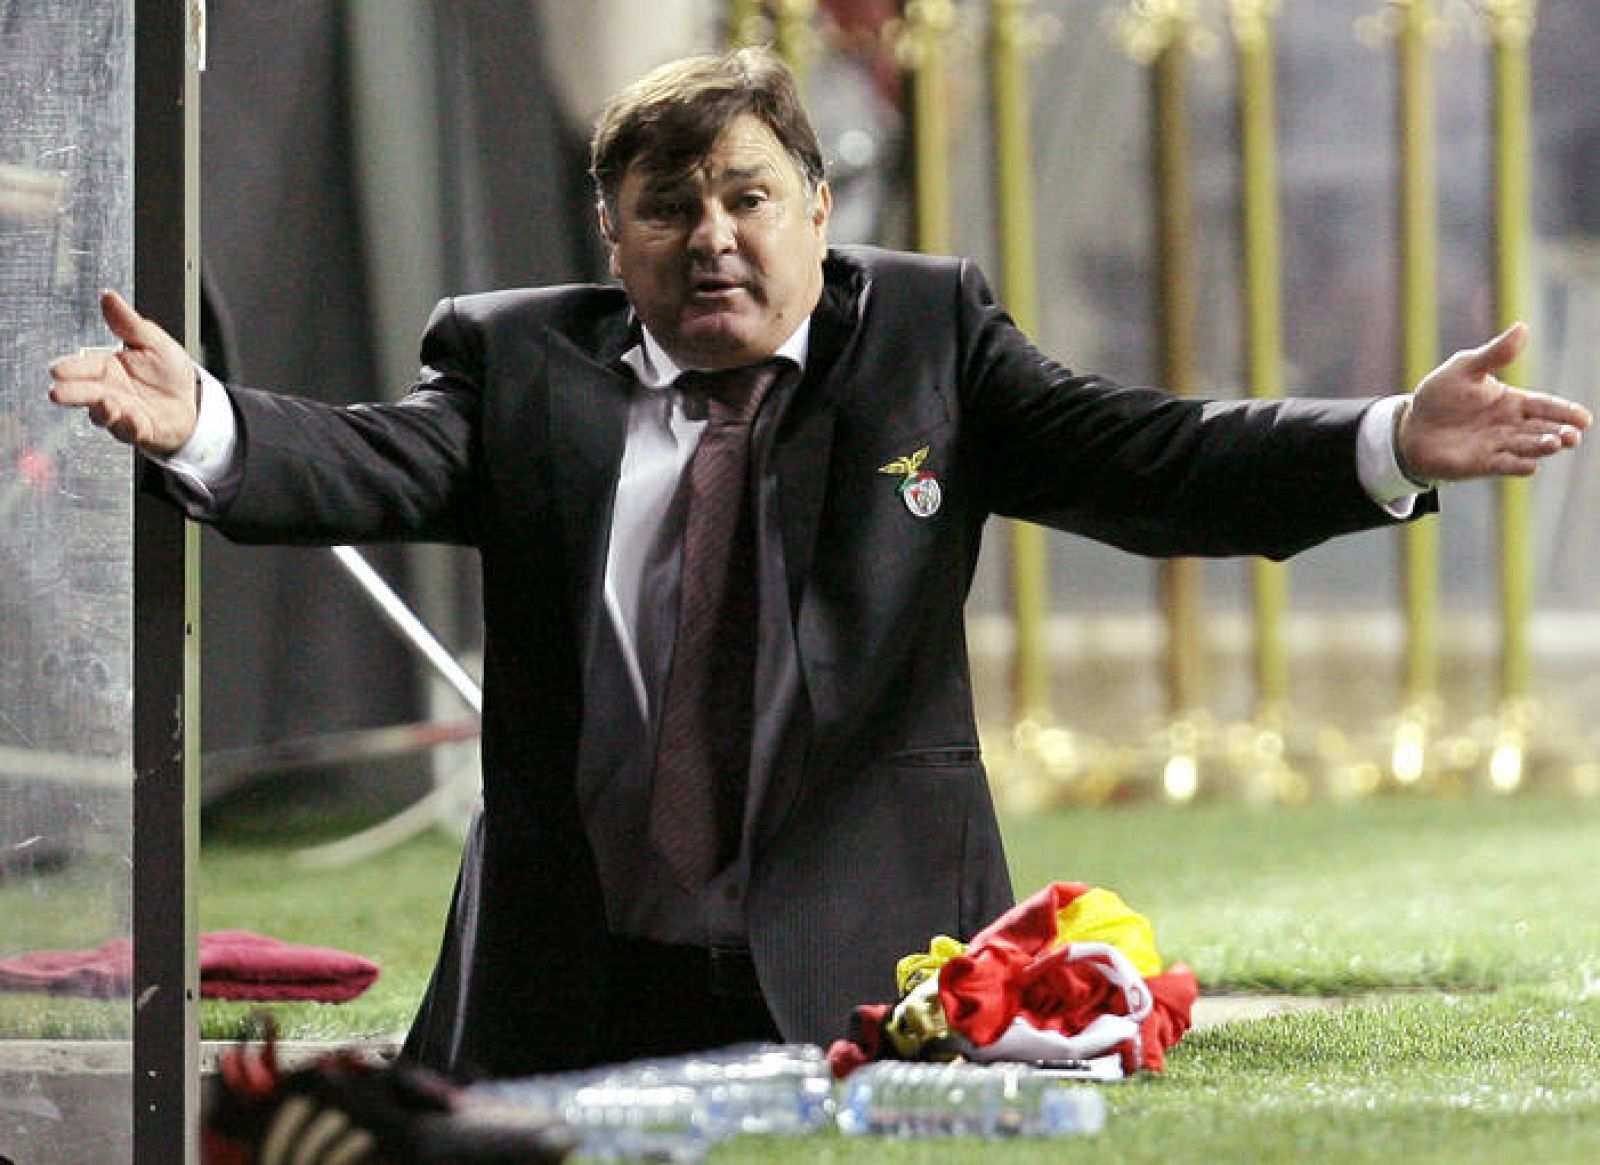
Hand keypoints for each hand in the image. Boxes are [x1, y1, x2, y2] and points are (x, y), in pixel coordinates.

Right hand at [48, 290, 198, 454]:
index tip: (56, 370)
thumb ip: (129, 323)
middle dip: (72, 393)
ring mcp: (123, 414)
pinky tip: (133, 419)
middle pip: (86, 393)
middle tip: (57, 393)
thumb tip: (108, 296)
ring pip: (105, 415)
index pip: (85, 367)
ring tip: (105, 403)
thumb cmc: (167, 372)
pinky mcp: (140, 431)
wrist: (191, 401)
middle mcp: (110, 392)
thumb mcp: (152, 341)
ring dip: (103, 411)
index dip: (71, 369)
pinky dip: (131, 427)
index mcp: (108, 368)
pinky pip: (133, 431)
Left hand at [1398, 322, 1590, 481]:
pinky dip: (1517, 466)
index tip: (1585, 418)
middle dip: (1560, 432)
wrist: (1411, 425)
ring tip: (1556, 444)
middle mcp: (1510, 426)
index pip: (1545, 406)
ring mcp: (1497, 446)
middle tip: (1573, 436)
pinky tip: (1530, 467)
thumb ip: (1494, 354)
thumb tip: (1522, 328)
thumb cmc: (1441, 395)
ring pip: (1527, 447)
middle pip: (1542, 429)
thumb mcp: (1465, 368)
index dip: (1565, 412)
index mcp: (1512, 401)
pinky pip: (1502, 465)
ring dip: (1542, 447)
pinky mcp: (1480, 464)